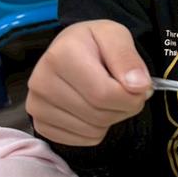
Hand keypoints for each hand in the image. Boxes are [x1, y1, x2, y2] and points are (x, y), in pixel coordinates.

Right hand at [26, 20, 152, 146]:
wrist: (72, 52)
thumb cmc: (94, 44)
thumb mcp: (116, 36)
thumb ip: (128, 58)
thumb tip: (138, 86)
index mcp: (60, 55)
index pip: (104, 94)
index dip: (131, 96)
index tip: (139, 87)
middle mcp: (42, 82)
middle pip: (99, 114)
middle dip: (123, 107)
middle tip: (125, 91)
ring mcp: (37, 105)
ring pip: (92, 130)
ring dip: (111, 118)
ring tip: (107, 96)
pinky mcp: (41, 124)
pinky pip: (83, 140)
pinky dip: (96, 129)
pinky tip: (92, 108)